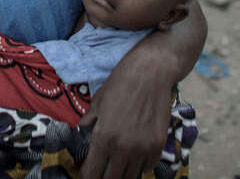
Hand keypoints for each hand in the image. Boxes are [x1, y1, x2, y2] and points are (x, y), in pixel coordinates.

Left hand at [79, 49, 174, 178]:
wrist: (151, 71)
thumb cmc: (121, 83)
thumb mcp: (98, 102)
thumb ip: (88, 122)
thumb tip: (80, 132)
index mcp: (104, 138)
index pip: (91, 173)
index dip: (87, 174)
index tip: (87, 170)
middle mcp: (123, 148)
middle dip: (104, 176)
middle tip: (102, 168)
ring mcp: (143, 149)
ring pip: (130, 176)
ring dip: (122, 172)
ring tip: (118, 162)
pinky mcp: (158, 145)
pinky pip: (148, 167)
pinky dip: (140, 165)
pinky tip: (135, 155)